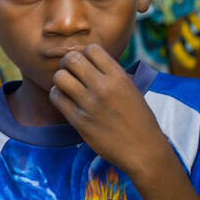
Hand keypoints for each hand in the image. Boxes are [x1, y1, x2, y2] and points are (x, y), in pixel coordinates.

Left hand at [49, 45, 171, 178]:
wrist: (143, 150)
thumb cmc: (140, 120)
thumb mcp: (133, 91)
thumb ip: (114, 76)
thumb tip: (94, 62)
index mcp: (120, 77)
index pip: (92, 49)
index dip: (86, 53)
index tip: (87, 62)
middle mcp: (104, 87)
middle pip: (72, 59)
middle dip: (69, 62)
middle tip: (72, 71)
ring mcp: (90, 104)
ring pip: (60, 77)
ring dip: (62, 79)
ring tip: (69, 86)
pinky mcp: (79, 120)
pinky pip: (56, 97)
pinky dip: (58, 95)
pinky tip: (67, 100)